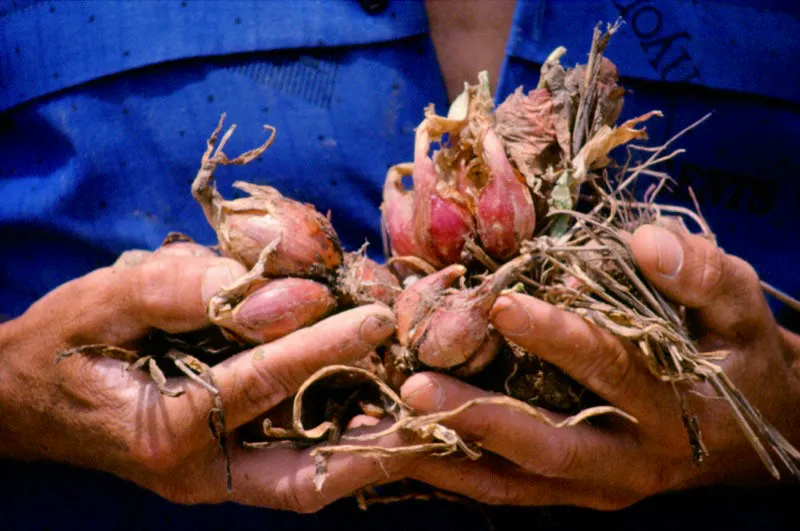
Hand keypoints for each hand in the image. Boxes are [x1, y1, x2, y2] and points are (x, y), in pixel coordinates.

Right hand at [0, 243, 398, 511]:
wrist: (29, 399)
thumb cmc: (64, 346)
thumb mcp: (104, 300)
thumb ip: (176, 288)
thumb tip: (262, 281)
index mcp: (164, 431)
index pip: (256, 386)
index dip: (317, 345)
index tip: (374, 314)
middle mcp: (201, 471)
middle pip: (305, 478)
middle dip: (375, 447)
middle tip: (434, 410)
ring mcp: (220, 477)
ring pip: (313, 479)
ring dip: (374, 451)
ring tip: (431, 418)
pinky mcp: (232, 466)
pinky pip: (302, 462)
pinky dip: (347, 440)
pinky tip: (385, 408)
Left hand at [399, 224, 799, 508]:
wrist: (750, 437)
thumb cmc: (737, 356)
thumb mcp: (738, 310)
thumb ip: (701, 274)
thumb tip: (646, 240)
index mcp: (677, 408)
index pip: (609, 369)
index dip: (557, 338)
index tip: (501, 304)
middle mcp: (633, 460)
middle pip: (549, 444)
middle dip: (481, 416)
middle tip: (414, 387)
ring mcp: (599, 486)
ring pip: (515, 482)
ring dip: (450, 457)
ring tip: (388, 429)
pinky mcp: (575, 494)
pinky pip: (507, 492)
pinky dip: (455, 474)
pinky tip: (406, 450)